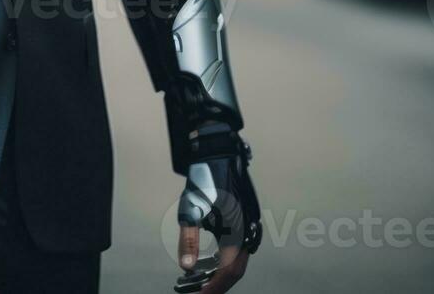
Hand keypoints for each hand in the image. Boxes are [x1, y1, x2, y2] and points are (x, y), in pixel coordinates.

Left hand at [175, 146, 260, 292]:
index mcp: (237, 233)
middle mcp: (246, 233)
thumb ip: (190, 240)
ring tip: (193, 283)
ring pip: (234, 261)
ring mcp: (245, 228)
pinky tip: (202, 265)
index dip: (212, 288)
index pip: (227, 272)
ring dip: (215, 274)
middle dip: (214, 285)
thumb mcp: (191, 209)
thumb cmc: (203, 179)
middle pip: (233, 270)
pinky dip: (218, 261)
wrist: (217, 153)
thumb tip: (186, 267)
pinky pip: (232, 249)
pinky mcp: (241, 222)